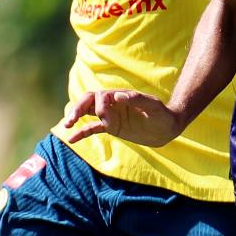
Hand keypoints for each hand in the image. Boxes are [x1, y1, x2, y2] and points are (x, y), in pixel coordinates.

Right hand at [62, 89, 182, 145]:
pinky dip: (82, 133)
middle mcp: (112, 104)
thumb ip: (136, 99)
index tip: (107, 120)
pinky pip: (93, 128)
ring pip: (88, 112)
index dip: (99, 107)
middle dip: (78, 108)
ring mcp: (111, 116)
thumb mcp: (153, 106)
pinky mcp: (112, 127)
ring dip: (76, 116)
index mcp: (120, 96)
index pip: (100, 97)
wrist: (168, 128)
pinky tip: (71, 139)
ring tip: (67, 125)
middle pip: (88, 101)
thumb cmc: (162, 114)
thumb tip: (117, 96)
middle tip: (71, 120)